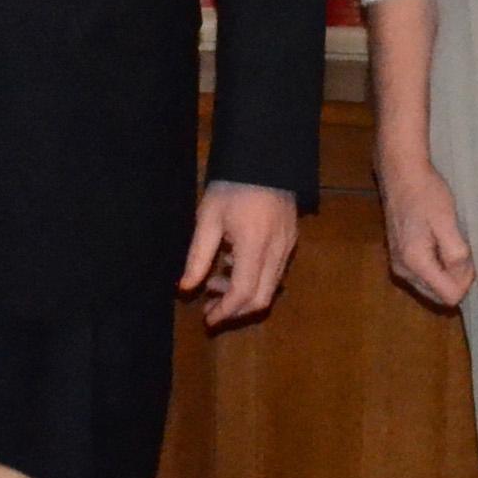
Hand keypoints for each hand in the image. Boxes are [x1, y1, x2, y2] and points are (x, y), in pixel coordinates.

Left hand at [181, 182, 299, 324]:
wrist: (265, 158)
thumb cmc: (232, 185)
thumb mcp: (207, 218)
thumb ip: (198, 256)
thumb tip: (185, 288)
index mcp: (255, 245)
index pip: (244, 293)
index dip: (225, 311)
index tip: (207, 319)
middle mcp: (278, 251)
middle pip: (261, 298)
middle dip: (235, 310)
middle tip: (209, 308)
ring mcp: (288, 246)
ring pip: (270, 288)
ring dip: (243, 295)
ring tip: (214, 283)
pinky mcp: (291, 241)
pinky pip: (275, 273)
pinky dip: (254, 280)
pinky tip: (232, 265)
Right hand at [380, 157, 475, 306]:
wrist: (401, 173)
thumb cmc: (426, 193)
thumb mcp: (447, 221)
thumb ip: (455, 253)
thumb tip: (464, 278)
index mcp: (414, 263)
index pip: (449, 295)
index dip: (465, 280)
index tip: (468, 255)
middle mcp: (402, 270)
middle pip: (440, 295)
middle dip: (456, 279)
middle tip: (461, 248)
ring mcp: (398, 265)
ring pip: (432, 287)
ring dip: (447, 273)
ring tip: (449, 243)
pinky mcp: (398, 258)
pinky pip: (424, 276)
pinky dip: (437, 267)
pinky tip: (439, 243)